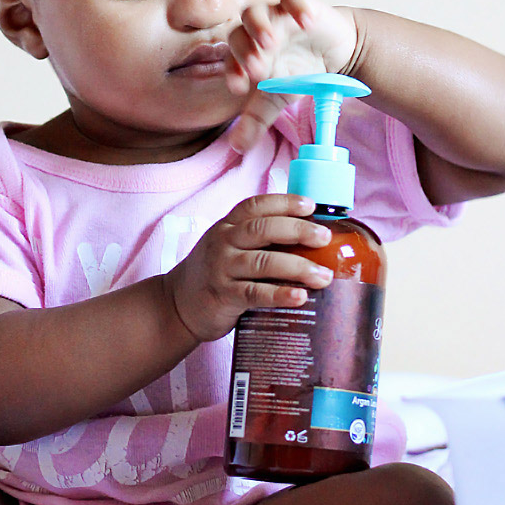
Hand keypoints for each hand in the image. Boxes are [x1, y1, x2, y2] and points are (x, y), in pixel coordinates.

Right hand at [164, 194, 333, 340]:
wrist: (179, 303)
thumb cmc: (216, 271)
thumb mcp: (230, 245)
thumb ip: (259, 239)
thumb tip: (310, 238)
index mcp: (228, 225)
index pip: (256, 205)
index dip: (284, 202)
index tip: (311, 205)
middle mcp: (223, 242)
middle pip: (262, 229)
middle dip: (298, 231)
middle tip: (324, 238)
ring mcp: (221, 268)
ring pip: (262, 262)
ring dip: (297, 267)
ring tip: (323, 276)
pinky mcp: (223, 296)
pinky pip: (254, 293)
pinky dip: (279, 294)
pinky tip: (300, 297)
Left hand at [225, 0, 357, 151]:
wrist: (332, 50)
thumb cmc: (298, 70)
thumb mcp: (278, 97)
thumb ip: (257, 120)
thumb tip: (237, 148)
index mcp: (246, 53)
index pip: (230, 59)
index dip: (232, 72)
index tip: (240, 89)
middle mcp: (255, 32)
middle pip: (238, 32)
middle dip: (245, 50)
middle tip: (257, 68)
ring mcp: (275, 16)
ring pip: (257, 10)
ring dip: (261, 25)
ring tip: (272, 42)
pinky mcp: (300, 4)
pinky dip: (297, 6)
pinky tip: (305, 21)